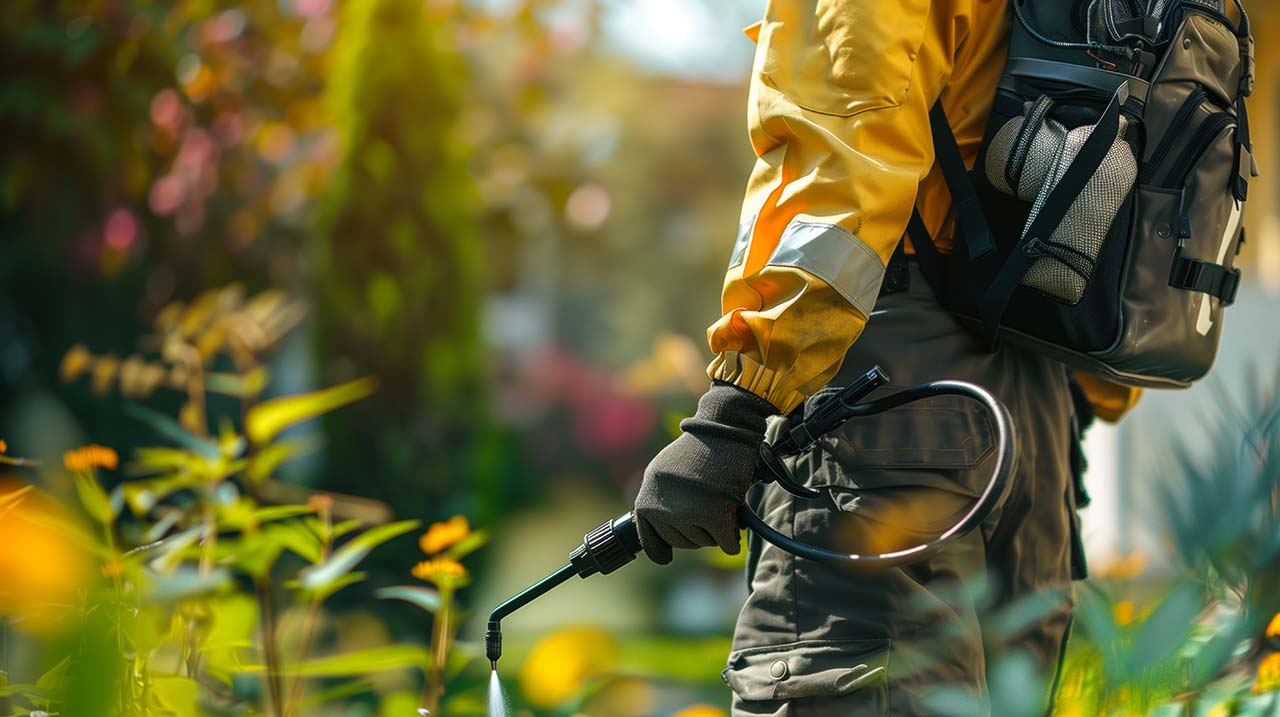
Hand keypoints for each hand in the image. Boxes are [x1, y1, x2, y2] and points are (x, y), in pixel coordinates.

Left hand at [633, 382, 777, 563]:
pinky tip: (734, 528)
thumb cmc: (700, 449)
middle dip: (697, 532)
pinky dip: (732, 539)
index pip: (648, 539)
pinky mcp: (713, 514)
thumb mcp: (666, 473)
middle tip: (710, 512)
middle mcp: (661, 505)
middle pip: (681, 542)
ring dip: (715, 531)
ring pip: (704, 542)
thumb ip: (660, 500)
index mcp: (646, 496)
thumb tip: (657, 533)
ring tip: (721, 506)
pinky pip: (725, 542)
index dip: (662, 548)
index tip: (667, 556)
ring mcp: (686, 512)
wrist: (724, 428)